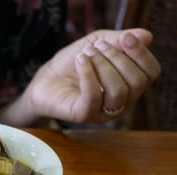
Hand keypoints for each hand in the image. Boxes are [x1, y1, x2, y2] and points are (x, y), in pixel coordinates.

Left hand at [24, 28, 160, 123]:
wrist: (45, 80)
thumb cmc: (73, 63)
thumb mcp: (97, 43)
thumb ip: (119, 39)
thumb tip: (146, 36)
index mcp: (131, 84)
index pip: (151, 73)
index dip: (141, 54)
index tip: (125, 38)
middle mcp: (123, 102)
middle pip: (137, 81)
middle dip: (117, 58)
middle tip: (95, 47)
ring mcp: (104, 112)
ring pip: (119, 91)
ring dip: (102, 66)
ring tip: (85, 54)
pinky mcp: (84, 115)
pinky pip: (94, 96)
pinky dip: (88, 74)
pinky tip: (80, 61)